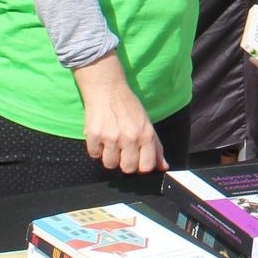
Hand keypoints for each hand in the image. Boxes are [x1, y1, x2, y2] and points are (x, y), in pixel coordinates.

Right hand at [76, 55, 164, 173]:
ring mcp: (111, 137)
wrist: (107, 89)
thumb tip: (163, 166)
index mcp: (146, 135)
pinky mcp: (94, 135)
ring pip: (110, 164)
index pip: (146, 167)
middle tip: (122, 149)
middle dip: (124, 162)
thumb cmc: (128, 106)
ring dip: (109, 156)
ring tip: (110, 141)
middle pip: (128, 169)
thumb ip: (156, 147)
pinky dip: (96, 148)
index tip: (137, 160)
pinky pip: (94, 154)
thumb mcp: (147, 124)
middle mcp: (130, 137)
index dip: (141, 166)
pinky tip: (100, 136)